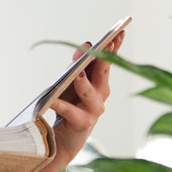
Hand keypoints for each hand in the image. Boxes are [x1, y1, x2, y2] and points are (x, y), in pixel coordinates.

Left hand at [39, 30, 125, 171]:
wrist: (62, 141)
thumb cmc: (67, 108)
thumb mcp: (71, 83)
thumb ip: (77, 65)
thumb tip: (84, 45)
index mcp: (100, 83)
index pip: (108, 61)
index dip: (115, 46)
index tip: (119, 31)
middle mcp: (101, 95)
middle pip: (103, 73)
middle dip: (105, 57)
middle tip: (106, 43)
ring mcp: (94, 110)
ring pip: (89, 93)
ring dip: (83, 82)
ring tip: (77, 73)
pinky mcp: (82, 123)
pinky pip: (70, 111)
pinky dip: (60, 104)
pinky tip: (51, 99)